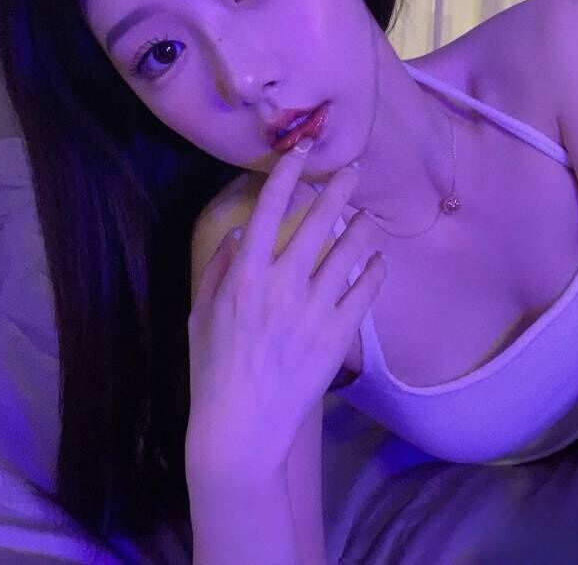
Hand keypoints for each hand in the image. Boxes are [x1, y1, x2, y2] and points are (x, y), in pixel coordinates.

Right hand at [185, 142, 387, 479]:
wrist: (241, 427)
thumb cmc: (212, 369)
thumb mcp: (199, 315)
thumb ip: (215, 268)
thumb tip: (236, 232)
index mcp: (244, 274)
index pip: (268, 209)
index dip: (286, 174)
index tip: (301, 150)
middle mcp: (281, 284)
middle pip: (317, 222)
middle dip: (338, 188)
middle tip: (354, 169)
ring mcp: (313, 310)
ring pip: (349, 253)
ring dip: (362, 228)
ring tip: (369, 216)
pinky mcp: (337, 337)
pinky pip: (364, 294)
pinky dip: (375, 273)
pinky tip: (379, 262)